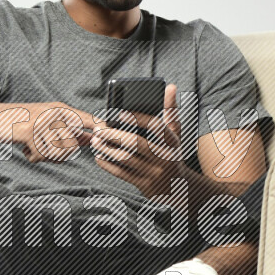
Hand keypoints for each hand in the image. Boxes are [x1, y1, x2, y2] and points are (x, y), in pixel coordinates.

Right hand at [0, 100, 94, 162]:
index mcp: (61, 110)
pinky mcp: (30, 132)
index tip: (106, 135)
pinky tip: (25, 147)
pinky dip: (32, 157)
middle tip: (44, 149)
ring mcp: (43, 122)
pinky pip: (41, 155)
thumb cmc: (20, 121)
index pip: (88, 119)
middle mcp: (54, 113)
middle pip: (72, 147)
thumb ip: (69, 131)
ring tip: (34, 147)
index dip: (101, 128)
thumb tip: (91, 138)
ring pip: (57, 153)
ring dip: (45, 156)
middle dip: (59, 155)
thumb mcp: (47, 122)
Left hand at [90, 83, 186, 198]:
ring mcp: (154, 173)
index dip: (138, 118)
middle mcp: (165, 157)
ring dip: (108, 149)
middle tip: (98, 128)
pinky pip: (123, 174)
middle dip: (114, 134)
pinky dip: (109, 165)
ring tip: (95, 141)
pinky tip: (99, 157)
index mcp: (172, 142)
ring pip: (127, 158)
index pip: (156, 126)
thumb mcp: (175, 134)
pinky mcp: (145, 185)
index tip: (119, 112)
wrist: (178, 188)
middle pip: (136, 143)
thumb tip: (170, 86)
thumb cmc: (172, 154)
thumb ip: (171, 111)